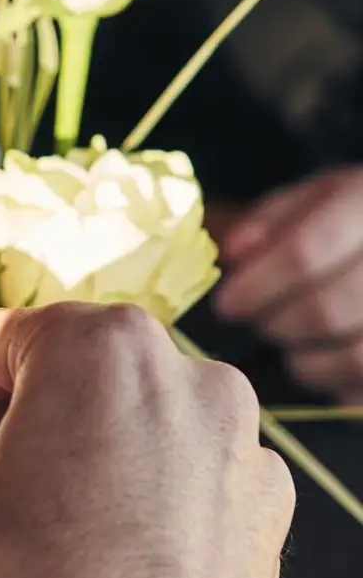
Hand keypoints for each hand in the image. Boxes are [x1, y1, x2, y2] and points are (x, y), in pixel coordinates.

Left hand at [216, 167, 362, 400]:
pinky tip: (324, 357)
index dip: (256, 287)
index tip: (226, 305)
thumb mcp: (313, 198)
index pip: (303, 253)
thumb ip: (271, 219)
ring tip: (294, 339)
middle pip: (324, 310)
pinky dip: (335, 379)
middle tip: (261, 323)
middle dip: (276, 325)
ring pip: (350, 356)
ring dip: (304, 358)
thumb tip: (236, 253)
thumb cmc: (349, 217)